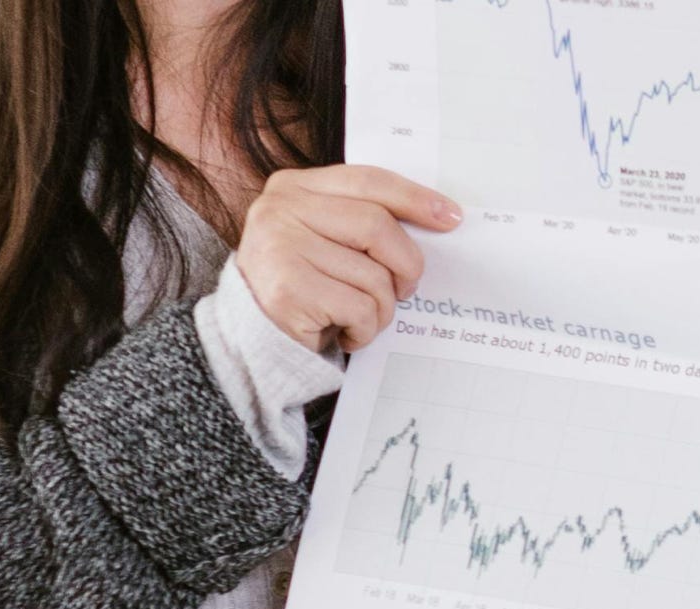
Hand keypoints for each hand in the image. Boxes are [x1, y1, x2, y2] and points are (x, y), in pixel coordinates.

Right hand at [237, 165, 463, 352]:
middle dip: (406, 264)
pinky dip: (365, 329)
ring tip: (362, 318)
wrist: (248, 336)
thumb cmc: (300, 284)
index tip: (451, 217)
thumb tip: (436, 219)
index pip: (368, 181)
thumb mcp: (322, 236)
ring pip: (373, 275)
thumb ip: (360, 219)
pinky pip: (359, 308)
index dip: (415, 199)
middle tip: (406, 289)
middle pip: (377, 227)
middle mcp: (281, 209)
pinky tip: (347, 333)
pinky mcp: (288, 290)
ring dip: (382, 308)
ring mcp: (281, 247)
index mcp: (293, 186)